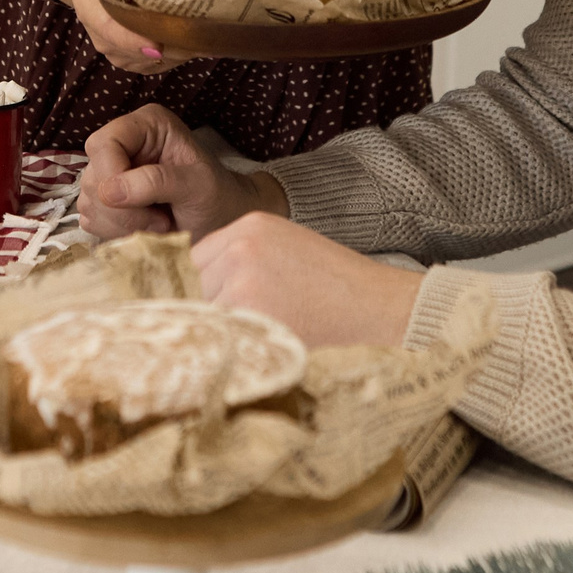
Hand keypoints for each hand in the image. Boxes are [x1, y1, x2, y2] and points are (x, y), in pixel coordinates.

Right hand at [65, 0, 194, 75]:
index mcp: (90, 11)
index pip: (108, 30)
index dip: (132, 40)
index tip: (156, 46)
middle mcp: (103, 37)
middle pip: (133, 51)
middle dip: (163, 46)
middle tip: (196, 36)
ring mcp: (120, 50)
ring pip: (150, 61)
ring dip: (175, 50)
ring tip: (201, 35)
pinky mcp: (137, 56)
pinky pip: (159, 63)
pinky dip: (179, 53)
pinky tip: (196, 38)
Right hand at [80, 104, 282, 239]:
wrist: (221, 223)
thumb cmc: (217, 197)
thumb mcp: (197, 185)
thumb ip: (156, 181)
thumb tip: (109, 191)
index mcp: (147, 125)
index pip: (105, 143)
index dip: (111, 174)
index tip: (135, 202)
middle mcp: (124, 144)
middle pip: (93, 175)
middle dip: (122, 208)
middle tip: (160, 221)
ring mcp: (111, 173)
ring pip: (88, 201)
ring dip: (121, 223)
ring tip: (159, 224)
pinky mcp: (105, 201)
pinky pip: (90, 219)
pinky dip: (115, 231)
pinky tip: (144, 230)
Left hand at [194, 212, 424, 348]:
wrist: (377, 306)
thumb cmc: (337, 285)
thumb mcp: (286, 248)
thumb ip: (243, 258)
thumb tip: (198, 287)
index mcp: (249, 226)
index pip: (196, 258)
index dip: (205, 286)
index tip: (213, 305)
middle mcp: (239, 247)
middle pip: (194, 284)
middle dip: (210, 307)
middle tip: (241, 324)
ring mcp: (241, 279)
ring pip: (205, 312)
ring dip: (222, 328)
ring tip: (259, 333)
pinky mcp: (249, 312)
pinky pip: (220, 334)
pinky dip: (234, 345)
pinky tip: (260, 345)